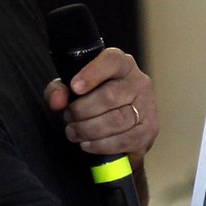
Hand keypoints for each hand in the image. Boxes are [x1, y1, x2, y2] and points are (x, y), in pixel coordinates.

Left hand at [44, 48, 158, 157]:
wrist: (121, 125)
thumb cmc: (95, 100)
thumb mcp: (73, 90)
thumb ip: (59, 90)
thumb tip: (57, 101)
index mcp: (122, 65)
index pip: (112, 61)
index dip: (92, 73)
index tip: (75, 87)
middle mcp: (139, 82)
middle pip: (110, 96)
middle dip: (82, 110)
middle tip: (69, 117)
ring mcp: (147, 106)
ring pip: (116, 120)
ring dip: (89, 129)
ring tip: (74, 132)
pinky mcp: (149, 130)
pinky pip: (123, 140)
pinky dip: (101, 145)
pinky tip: (88, 143)